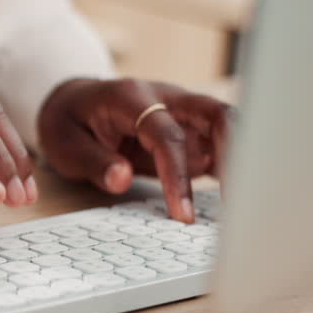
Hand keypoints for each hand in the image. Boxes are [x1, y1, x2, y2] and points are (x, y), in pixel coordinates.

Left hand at [37, 78, 231, 223]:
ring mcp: (185, 113)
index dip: (177, 176)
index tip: (182, 214)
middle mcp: (168, 99)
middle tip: (240, 205)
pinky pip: (223, 147)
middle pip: (218, 115)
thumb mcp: (65, 143)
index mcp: (132, 98)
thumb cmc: (70, 122)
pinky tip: (240, 204)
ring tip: (247, 208)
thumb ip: (94, 162)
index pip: (167, 135)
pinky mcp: (193, 132)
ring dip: (243, 163)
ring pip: (231, 128)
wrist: (74, 102)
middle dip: (236, 156)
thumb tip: (122, 180)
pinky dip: (235, 172)